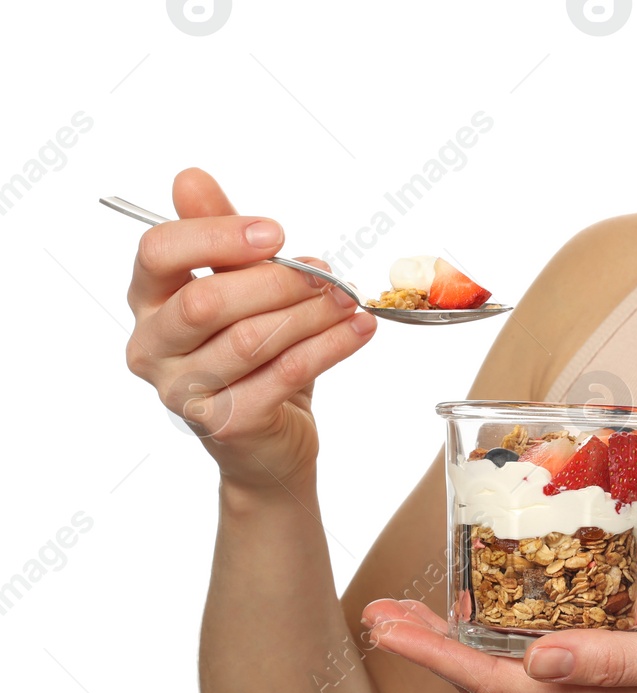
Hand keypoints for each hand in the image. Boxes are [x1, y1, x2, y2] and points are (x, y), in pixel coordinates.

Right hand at [123, 167, 378, 489]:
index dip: (218, 236)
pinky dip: (331, 346)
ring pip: (252, 340)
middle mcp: (152, 347)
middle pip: (206, 301)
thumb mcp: (239, 288)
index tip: (275, 233)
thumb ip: (220, 238)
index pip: (159, 253)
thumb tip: (190, 178)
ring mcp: (184, 391)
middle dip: (276, 281)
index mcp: (146, 301)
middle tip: (326, 273)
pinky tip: (359, 329)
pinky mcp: (227, 423)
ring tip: (350, 299)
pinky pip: (285, 374)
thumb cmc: (254, 356)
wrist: (270, 439)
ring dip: (311, 314)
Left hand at [358, 597, 636, 692]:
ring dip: (462, 649)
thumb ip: (617, 659)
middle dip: (430, 650)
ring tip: (421, 618)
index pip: (497, 682)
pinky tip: (504, 624)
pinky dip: (507, 646)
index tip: (384, 625)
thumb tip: (540, 661)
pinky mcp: (627, 682)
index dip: (435, 655)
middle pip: (492, 683)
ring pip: (516, 678)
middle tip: (379, 614)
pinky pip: (550, 669)